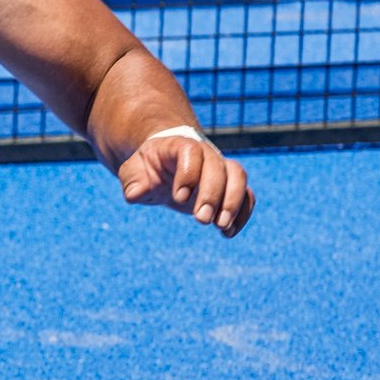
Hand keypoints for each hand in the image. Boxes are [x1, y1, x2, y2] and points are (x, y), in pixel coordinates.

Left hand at [117, 126, 252, 235]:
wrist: (164, 165)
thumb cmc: (147, 168)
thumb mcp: (132, 172)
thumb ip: (132, 182)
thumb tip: (136, 194)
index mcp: (179, 146)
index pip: (191, 153)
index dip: (189, 174)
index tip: (178, 198)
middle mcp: (205, 154)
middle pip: (218, 167)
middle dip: (212, 195)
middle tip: (201, 220)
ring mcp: (221, 169)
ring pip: (238, 178)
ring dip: (233, 203)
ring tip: (221, 227)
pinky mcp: (230, 186)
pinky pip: (246, 196)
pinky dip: (242, 214)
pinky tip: (228, 233)